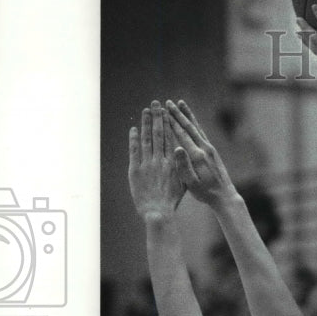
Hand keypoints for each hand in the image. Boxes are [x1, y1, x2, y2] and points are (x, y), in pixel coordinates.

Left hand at [128, 101, 184, 218]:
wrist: (158, 212)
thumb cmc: (171, 201)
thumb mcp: (183, 183)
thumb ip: (181, 167)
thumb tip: (181, 153)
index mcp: (172, 163)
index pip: (169, 138)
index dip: (167, 124)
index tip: (167, 112)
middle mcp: (159, 160)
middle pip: (157, 134)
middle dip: (157, 117)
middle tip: (156, 103)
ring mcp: (146, 165)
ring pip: (146, 139)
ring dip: (145, 124)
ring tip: (146, 110)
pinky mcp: (135, 171)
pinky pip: (134, 151)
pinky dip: (133, 139)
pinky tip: (134, 129)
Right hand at [166, 100, 238, 209]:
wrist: (225, 196)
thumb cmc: (205, 192)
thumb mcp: (192, 183)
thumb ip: (183, 166)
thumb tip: (176, 148)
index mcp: (197, 156)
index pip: (182, 135)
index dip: (172, 122)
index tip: (163, 111)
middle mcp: (205, 149)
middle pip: (189, 127)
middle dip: (178, 114)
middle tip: (168, 102)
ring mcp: (210, 149)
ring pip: (197, 127)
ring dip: (187, 115)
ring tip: (180, 103)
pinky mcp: (213, 151)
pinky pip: (202, 133)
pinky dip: (195, 123)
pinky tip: (191, 119)